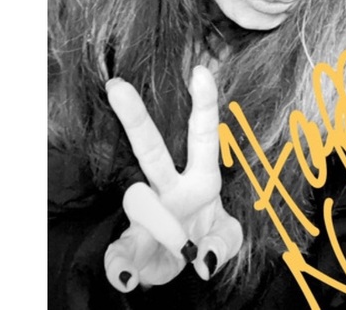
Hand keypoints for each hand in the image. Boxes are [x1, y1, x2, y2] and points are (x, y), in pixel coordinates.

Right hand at [103, 66, 242, 291]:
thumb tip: (206, 259)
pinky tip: (126, 275)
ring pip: (137, 201)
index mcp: (200, 178)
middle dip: (136, 117)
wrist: (182, 264)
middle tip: (117, 86)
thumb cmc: (206, 236)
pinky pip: (120, 253)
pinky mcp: (131, 244)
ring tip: (173, 250)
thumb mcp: (228, 239)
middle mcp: (169, 187)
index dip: (203, 104)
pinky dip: (121, 265)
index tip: (200, 71)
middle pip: (151, 147)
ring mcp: (147, 212)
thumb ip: (225, 243)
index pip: (202, 135)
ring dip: (159, 224)